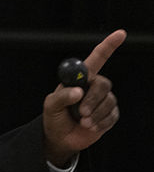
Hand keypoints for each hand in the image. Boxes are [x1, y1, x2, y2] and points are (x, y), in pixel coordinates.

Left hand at [42, 29, 124, 166]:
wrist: (61, 138)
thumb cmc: (53, 117)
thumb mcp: (50, 105)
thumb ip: (62, 96)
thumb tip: (77, 92)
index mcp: (79, 78)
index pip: (97, 58)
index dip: (109, 45)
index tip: (120, 34)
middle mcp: (93, 86)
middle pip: (103, 84)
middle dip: (93, 99)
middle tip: (81, 111)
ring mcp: (103, 100)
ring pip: (108, 101)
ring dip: (95, 114)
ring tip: (82, 121)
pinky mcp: (110, 114)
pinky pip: (112, 116)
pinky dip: (100, 123)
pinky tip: (90, 126)